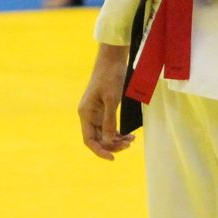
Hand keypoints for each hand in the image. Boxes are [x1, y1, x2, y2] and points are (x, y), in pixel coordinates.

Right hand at [78, 43, 135, 159]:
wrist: (112, 59)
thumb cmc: (110, 76)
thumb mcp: (112, 99)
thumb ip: (109, 120)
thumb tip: (108, 141)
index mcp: (86, 113)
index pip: (89, 139)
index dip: (99, 151)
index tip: (112, 158)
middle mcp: (88, 115)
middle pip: (97, 138)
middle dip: (112, 145)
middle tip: (129, 145)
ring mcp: (95, 112)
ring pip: (104, 133)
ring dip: (116, 139)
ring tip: (131, 140)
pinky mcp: (103, 108)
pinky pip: (109, 126)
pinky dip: (118, 132)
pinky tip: (129, 134)